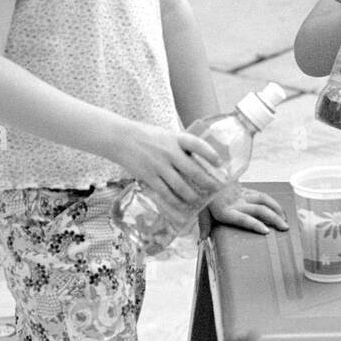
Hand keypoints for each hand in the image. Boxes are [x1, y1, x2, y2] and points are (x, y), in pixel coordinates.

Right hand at [112, 122, 228, 226]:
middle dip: (207, 181)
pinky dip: (175, 201)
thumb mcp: (167, 135)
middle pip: (192, 170)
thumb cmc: (148, 137)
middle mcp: (169, 152)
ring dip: (192, 195)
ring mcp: (159, 165)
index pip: (197, 145)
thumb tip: (199, 159)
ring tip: (199, 200)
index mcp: (176, 138)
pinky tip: (182, 205)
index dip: (210, 154)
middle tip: (216, 188)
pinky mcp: (149, 176)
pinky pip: (165, 192)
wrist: (121, 139)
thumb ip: (181, 146)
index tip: (219, 162)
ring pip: (180, 185)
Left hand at [206, 184, 288, 234]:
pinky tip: (277, 208)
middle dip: (275, 218)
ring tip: (285, 218)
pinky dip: (271, 202)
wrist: (205, 170)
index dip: (255, 225)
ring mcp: (242, 194)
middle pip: (260, 209)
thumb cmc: (201, 191)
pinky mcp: (244, 188)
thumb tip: (202, 239)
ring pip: (264, 199)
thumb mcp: (200, 208)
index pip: (243, 219)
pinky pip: (260, 195)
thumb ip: (204, 223)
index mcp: (225, 210)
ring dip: (277, 209)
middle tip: (285, 228)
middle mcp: (236, 202)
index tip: (267, 231)